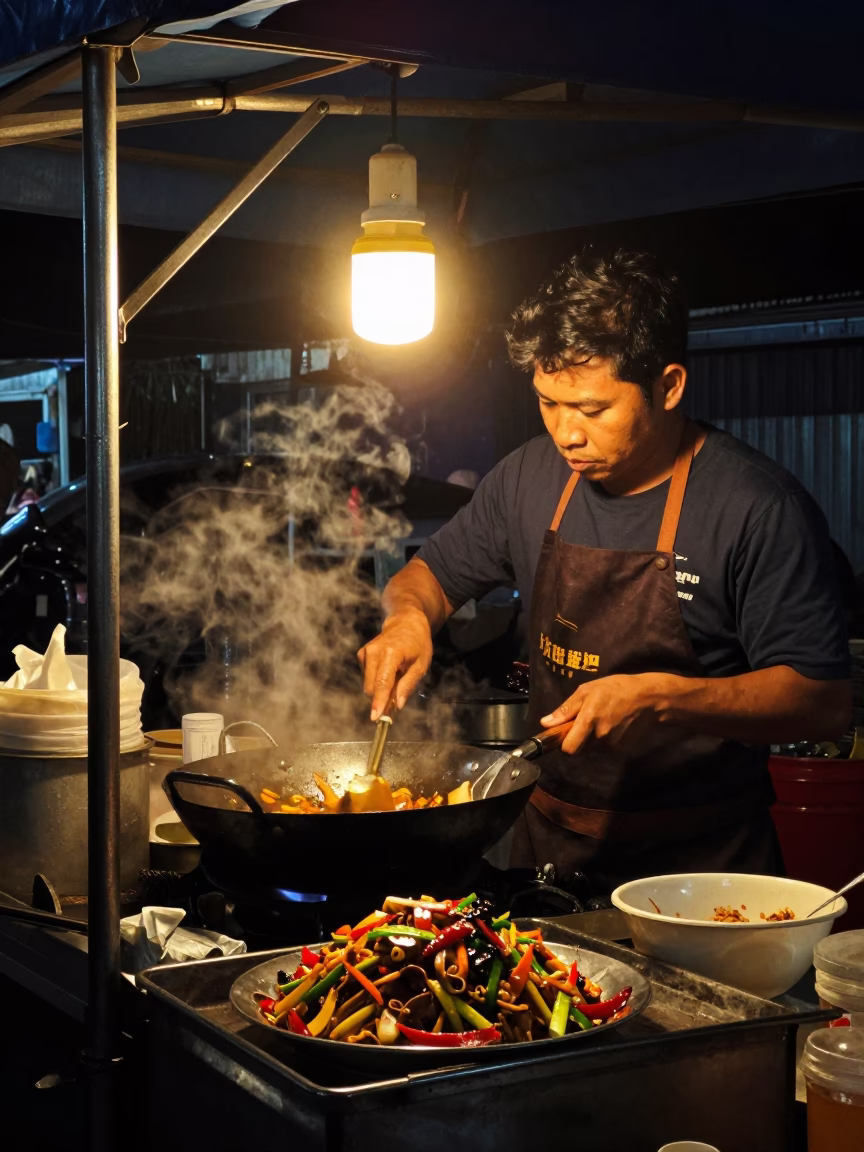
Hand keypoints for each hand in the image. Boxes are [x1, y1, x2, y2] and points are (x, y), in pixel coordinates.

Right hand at [357, 610, 433, 719]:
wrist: (405, 622)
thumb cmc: (418, 643)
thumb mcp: (421, 665)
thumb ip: (408, 685)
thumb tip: (398, 705)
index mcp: (391, 653)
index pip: (382, 682)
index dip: (379, 702)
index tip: (375, 717)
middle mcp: (374, 652)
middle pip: (371, 687)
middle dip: (381, 698)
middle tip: (396, 701)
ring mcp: (365, 652)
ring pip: (367, 684)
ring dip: (379, 690)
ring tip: (396, 679)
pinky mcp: (362, 655)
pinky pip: (366, 678)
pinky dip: (376, 681)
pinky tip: (388, 673)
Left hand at [541, 673, 664, 755]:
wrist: (648, 698)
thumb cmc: (615, 688)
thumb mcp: (587, 690)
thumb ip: (566, 709)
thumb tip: (545, 723)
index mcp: (589, 719)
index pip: (569, 748)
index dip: (564, 744)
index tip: (564, 736)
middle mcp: (600, 735)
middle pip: (580, 748)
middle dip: (579, 739)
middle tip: (586, 722)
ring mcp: (613, 744)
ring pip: (593, 747)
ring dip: (594, 738)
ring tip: (604, 718)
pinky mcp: (622, 748)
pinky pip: (606, 747)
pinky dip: (607, 739)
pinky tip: (614, 724)